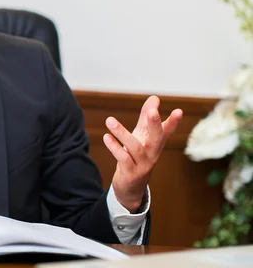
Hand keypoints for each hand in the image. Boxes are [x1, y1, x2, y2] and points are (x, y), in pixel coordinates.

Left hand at [103, 96, 182, 212]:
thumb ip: (145, 118)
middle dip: (155, 125)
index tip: (179, 111)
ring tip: (110, 120)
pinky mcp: (131, 173)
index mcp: (156, 144)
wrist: (130, 187)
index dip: (173, 122)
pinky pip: (123, 159)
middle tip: (152, 112)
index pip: (167, 131)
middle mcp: (152, 154)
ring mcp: (143, 165)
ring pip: (136, 148)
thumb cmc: (136, 157)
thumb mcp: (141, 137)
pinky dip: (115, 148)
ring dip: (122, 133)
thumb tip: (154, 98)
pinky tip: (106, 137)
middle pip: (157, 139)